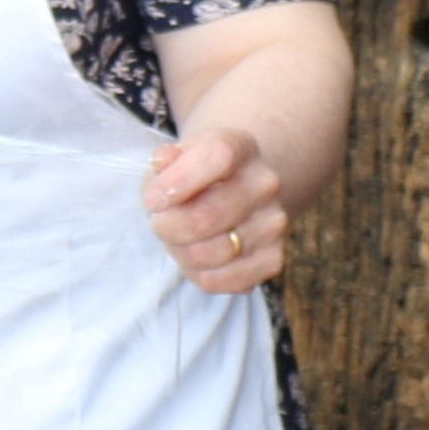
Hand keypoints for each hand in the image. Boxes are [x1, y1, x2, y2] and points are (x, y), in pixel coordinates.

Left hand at [140, 128, 289, 294]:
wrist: (232, 193)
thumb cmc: (193, 177)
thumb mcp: (175, 159)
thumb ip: (165, 160)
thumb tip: (162, 160)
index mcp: (241, 148)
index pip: (217, 157)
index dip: (178, 181)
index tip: (153, 200)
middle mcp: (265, 184)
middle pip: (206, 217)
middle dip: (168, 226)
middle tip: (158, 223)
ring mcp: (274, 223)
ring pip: (209, 254)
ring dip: (180, 252)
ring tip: (177, 239)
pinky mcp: (272, 260)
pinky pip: (220, 281)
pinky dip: (197, 274)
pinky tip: (194, 257)